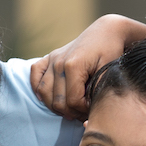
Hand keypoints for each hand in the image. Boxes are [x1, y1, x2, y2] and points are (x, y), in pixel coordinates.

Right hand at [28, 15, 145, 117]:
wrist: (105, 32)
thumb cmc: (111, 52)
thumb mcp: (109, 73)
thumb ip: (98, 92)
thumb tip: (89, 110)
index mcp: (73, 66)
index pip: (72, 101)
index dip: (83, 110)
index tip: (93, 109)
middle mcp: (58, 62)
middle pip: (58, 101)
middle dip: (72, 112)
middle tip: (84, 113)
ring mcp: (52, 59)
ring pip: (44, 93)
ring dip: (56, 106)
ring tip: (71, 109)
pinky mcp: (49, 57)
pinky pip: (35, 75)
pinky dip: (38, 89)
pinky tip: (48, 98)